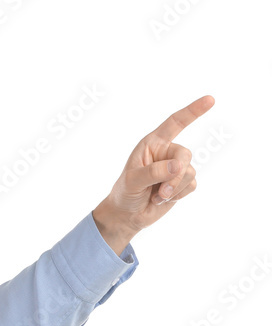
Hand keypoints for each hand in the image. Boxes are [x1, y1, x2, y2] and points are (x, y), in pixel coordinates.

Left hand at [94, 95, 214, 246]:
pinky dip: (178, 195)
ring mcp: (176, 168)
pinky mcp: (182, 183)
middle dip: (175, 175)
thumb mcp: (132, 181)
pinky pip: (192, 185)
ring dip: (173, 189)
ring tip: (156, 196)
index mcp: (152, 144)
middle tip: (161, 191)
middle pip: (185, 155)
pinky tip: (163, 199)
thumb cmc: (125, 193)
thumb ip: (153, 172)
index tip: (210, 99)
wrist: (127, 215)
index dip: (193, 111)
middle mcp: (166, 152)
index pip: (175, 123)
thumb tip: (178, 166)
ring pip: (189, 172)